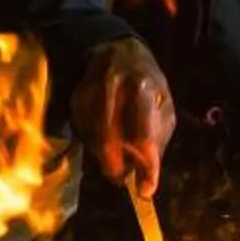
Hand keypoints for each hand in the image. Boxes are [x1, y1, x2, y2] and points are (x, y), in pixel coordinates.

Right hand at [75, 38, 173, 196]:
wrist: (118, 50)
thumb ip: (157, 141)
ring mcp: (90, 92)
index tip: (147, 190)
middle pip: (109, 141)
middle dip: (117, 167)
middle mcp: (112, 88)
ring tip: (117, 159)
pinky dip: (93, 145)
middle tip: (124, 177)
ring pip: (93, 140)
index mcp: (142, 88)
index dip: (146, 167)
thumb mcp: (164, 104)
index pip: (144, 135)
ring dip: (105, 158)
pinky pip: (82, 134)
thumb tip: (146, 182)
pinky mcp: (75, 99)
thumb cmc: (148, 83)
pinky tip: (104, 140)